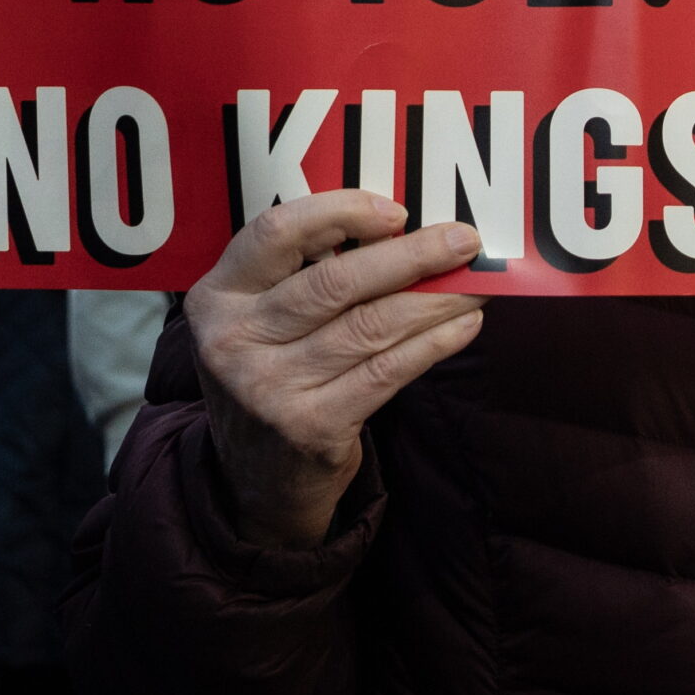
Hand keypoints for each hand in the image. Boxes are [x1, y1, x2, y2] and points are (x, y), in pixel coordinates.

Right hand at [188, 190, 487, 550]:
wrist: (255, 483)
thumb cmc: (274, 376)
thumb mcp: (261, 322)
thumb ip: (306, 274)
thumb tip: (406, 229)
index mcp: (217, 297)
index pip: (275, 233)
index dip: (340, 212)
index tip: (397, 212)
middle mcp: (233, 340)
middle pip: (335, 281)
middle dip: (413, 255)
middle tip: (465, 240)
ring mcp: (269, 388)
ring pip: (371, 325)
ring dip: (436, 299)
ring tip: (477, 284)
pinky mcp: (311, 427)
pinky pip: (387, 370)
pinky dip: (434, 343)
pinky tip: (464, 325)